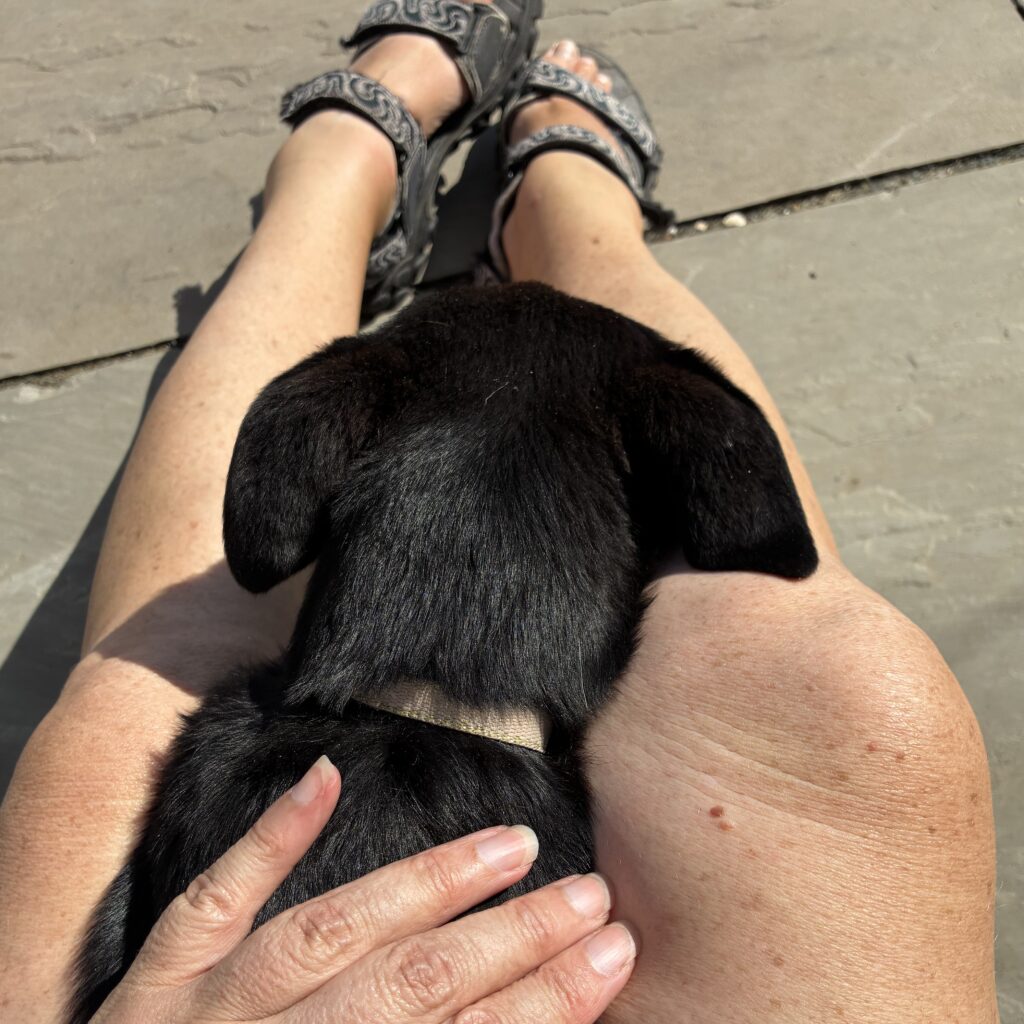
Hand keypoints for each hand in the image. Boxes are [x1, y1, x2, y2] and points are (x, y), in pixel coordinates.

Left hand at [93, 755, 635, 1022]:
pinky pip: (210, 904)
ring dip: (423, 887)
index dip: (544, 1006)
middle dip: (511, 943)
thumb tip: (510, 1021)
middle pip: (408, 990)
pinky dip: (269, 842)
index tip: (611, 956)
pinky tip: (326, 779)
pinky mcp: (152, 984)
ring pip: (326, 936)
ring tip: (510, 845)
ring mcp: (200, 1015)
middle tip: (591, 898)